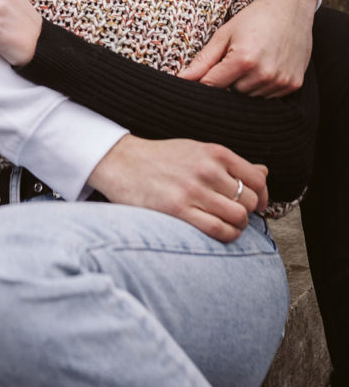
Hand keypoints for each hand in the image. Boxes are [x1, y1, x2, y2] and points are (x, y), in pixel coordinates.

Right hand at [88, 135, 268, 242]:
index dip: (262, 196)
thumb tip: (265, 172)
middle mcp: (208, 169)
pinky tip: (218, 231)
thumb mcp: (197, 150)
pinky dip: (226, 236)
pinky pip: (218, 230)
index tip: (255, 204)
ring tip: (226, 225)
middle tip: (236, 215)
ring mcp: (194, 190)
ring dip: (237, 227)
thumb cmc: (161, 158)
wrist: (121, 161)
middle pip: (250, 201)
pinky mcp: (179, 210)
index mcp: (214, 152)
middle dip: (248, 213)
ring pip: (238, 218)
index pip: (257, 179)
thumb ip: (230, 163)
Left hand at [178, 0, 315, 97]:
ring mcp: (280, 81)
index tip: (205, 74)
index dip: (205, 80)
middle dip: (229, 79)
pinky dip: (263, 85)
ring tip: (253, 60)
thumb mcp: (224, 35)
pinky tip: (266, 65)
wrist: (289, 8)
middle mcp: (263, 74)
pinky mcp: (293, 85)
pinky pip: (269, 97)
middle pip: (232, 92)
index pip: (212, 85)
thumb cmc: (252, 19)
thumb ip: (203, 60)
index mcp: (243, 60)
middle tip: (237, 57)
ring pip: (250, 97)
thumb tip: (182, 79)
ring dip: (247, 84)